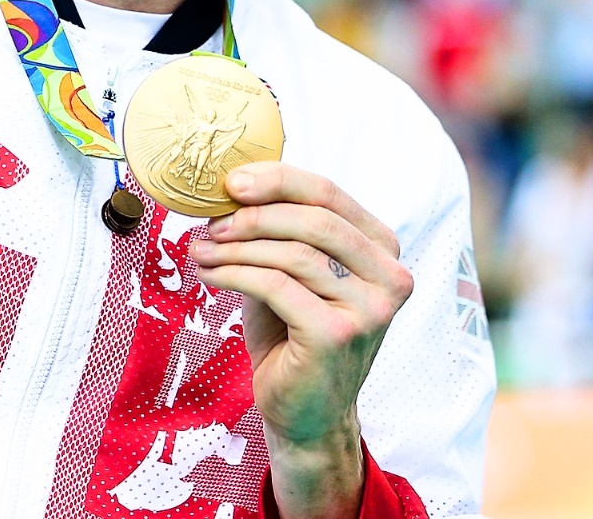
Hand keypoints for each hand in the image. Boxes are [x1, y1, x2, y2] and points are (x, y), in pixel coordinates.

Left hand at [189, 163, 411, 518]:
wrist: (306, 413)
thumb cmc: (294, 335)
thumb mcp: (292, 272)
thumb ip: (280, 230)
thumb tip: (233, 186)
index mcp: (381, 249)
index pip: (329, 194)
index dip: (277, 179)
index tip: (231, 180)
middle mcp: (389, 276)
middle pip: (316, 218)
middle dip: (255, 213)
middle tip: (212, 220)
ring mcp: (370, 309)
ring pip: (293, 253)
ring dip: (237, 246)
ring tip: (202, 249)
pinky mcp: (338, 335)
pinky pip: (277, 286)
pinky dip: (235, 273)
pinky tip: (210, 273)